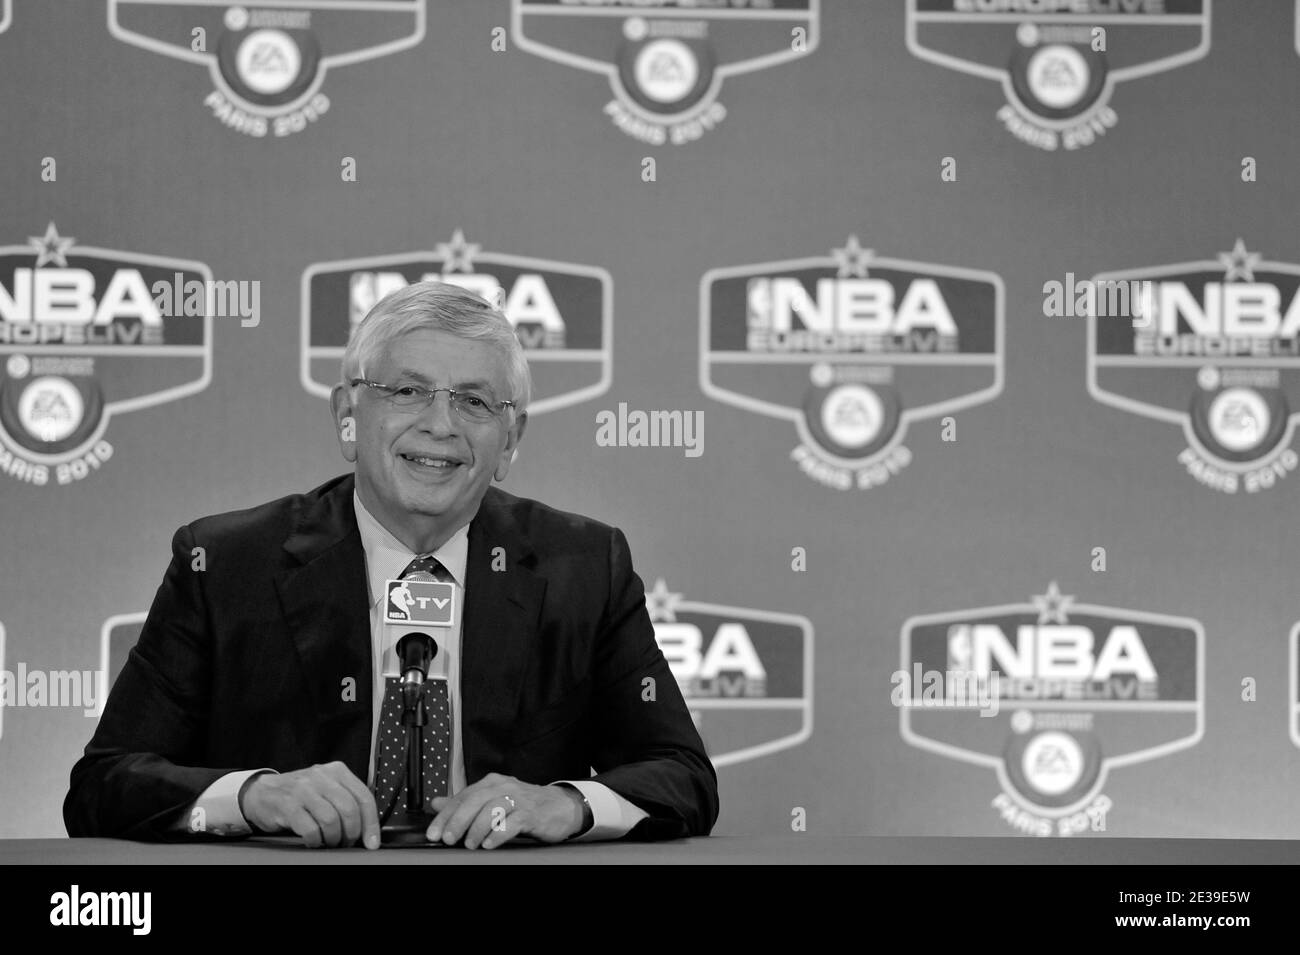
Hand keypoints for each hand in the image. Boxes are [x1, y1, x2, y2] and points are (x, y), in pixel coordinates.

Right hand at [240, 762, 380, 849]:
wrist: (262, 792)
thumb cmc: (300, 794)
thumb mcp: (326, 788)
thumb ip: (347, 799)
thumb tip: (369, 828)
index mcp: (337, 771)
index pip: (363, 797)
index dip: (371, 824)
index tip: (372, 842)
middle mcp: (321, 776)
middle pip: (349, 809)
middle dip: (352, 833)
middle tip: (346, 842)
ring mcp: (303, 790)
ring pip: (331, 820)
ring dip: (333, 838)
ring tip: (330, 842)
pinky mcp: (287, 805)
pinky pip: (310, 829)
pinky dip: (315, 840)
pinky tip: (313, 840)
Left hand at [426, 773, 584, 848]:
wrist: (560, 807)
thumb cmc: (524, 805)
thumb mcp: (492, 799)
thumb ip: (465, 802)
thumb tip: (436, 804)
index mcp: (491, 783)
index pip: (463, 796)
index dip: (445, 815)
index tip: (434, 832)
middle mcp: (504, 786)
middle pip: (475, 800)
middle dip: (458, 821)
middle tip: (448, 839)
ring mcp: (519, 799)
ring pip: (492, 810)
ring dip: (477, 829)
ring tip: (470, 844)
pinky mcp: (532, 813)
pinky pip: (512, 822)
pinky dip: (498, 834)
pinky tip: (489, 844)